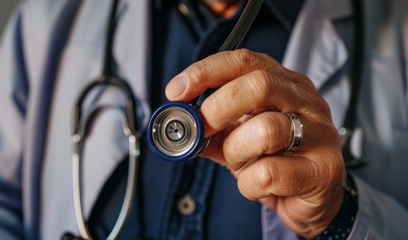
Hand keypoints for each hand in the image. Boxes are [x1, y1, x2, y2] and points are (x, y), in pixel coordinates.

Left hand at [165, 49, 345, 237]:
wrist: (310, 199)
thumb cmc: (274, 161)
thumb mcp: (237, 139)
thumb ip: (210, 129)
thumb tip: (179, 124)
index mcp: (284, 84)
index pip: (245, 61)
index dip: (206, 72)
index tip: (176, 91)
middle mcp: (306, 101)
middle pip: (259, 84)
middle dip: (219, 107)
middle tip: (203, 128)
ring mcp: (319, 133)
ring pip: (266, 129)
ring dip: (235, 151)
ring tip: (238, 162)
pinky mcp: (324, 170)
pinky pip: (270, 173)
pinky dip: (249, 183)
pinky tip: (257, 185)